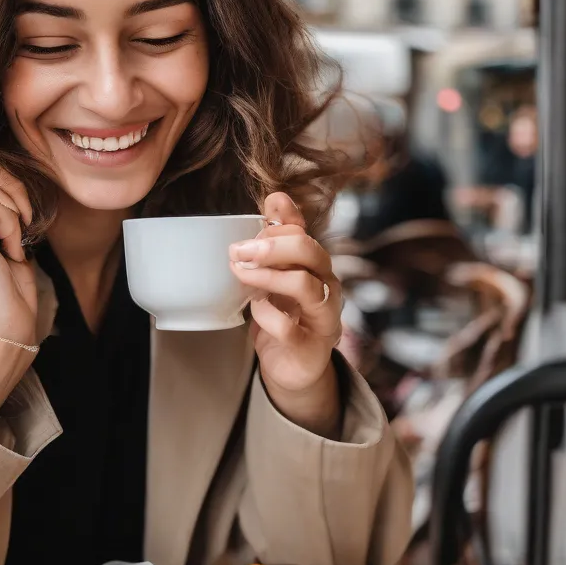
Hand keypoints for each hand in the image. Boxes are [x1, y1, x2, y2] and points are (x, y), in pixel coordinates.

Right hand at [0, 157, 37, 411]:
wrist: (8, 321)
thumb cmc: (9, 278)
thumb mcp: (4, 224)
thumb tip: (4, 158)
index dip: (0, 169)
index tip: (20, 206)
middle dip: (13, 187)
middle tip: (23, 223)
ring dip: (14, 215)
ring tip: (9, 245)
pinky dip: (12, 229)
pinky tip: (6, 253)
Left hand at [229, 193, 341, 436]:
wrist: (294, 367)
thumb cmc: (285, 316)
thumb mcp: (279, 274)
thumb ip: (278, 240)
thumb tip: (276, 197)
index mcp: (317, 266)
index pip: (303, 233)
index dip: (275, 227)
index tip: (246, 232)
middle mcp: (327, 287)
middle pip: (311, 252)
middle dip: (272, 246)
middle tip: (238, 251)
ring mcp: (323, 318)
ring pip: (305, 286)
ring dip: (267, 276)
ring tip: (240, 274)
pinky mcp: (311, 348)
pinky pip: (288, 328)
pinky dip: (266, 315)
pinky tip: (253, 310)